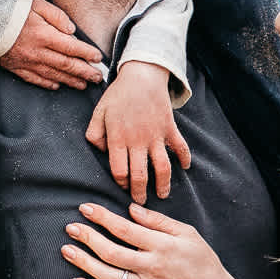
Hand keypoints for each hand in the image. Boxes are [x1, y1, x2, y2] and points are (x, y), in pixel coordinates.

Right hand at [0, 0, 105, 89]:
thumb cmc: (10, 8)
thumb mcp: (36, 3)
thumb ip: (56, 16)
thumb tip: (71, 30)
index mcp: (45, 35)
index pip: (72, 48)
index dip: (87, 54)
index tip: (98, 58)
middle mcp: (38, 52)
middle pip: (66, 65)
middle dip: (85, 72)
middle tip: (98, 78)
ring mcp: (26, 62)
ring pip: (54, 75)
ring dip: (71, 81)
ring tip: (83, 85)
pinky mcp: (15, 67)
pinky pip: (35, 79)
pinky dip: (48, 84)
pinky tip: (58, 86)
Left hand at [61, 202, 241, 278]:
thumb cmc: (203, 262)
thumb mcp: (187, 234)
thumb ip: (158, 221)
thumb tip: (131, 209)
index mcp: (162, 246)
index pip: (125, 229)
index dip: (102, 217)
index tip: (85, 209)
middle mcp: (151, 267)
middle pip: (111, 251)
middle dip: (87, 237)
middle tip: (70, 227)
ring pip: (108, 276)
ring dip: (84, 262)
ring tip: (67, 250)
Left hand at [84, 61, 191, 203]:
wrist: (142, 75)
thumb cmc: (118, 95)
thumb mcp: (98, 112)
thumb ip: (94, 134)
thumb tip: (100, 151)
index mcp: (118, 138)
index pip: (119, 170)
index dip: (121, 183)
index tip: (122, 188)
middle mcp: (138, 140)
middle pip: (140, 175)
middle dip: (140, 192)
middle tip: (140, 203)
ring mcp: (156, 135)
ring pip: (162, 167)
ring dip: (163, 184)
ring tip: (162, 195)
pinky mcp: (170, 128)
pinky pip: (180, 147)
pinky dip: (184, 158)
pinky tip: (185, 167)